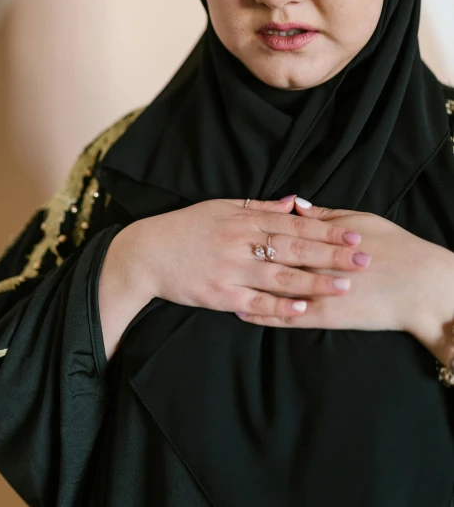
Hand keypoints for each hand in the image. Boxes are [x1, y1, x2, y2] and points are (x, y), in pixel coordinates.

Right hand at [112, 196, 370, 320]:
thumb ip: (259, 206)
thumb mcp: (221, 207)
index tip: (354, 234)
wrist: (147, 254)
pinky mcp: (220, 296)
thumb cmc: (186, 227)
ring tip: (345, 286)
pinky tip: (303, 310)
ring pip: (280, 277)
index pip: (293, 225)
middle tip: (363, 259)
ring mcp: (231, 271)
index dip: (326, 229)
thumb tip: (294, 202)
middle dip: (331, 254)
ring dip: (315, 282)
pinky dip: (280, 308)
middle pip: (294, 249)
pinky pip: (255, 304)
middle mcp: (240, 244)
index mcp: (243, 220)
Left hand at [236, 198, 453, 336]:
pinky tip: (241, 311)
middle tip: (213, 253)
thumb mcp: (361, 221)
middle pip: (270, 259)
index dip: (251, 231)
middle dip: (240, 258)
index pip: (280, 234)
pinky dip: (261, 315)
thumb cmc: (394, 247)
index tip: (227, 228)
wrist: (420, 286)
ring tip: (218, 282)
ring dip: (243, 286)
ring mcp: (318, 293)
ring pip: (271, 289)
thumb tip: (297, 206)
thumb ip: (325, 216)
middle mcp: (314, 264)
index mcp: (320, 239)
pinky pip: (286, 318)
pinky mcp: (325, 318)